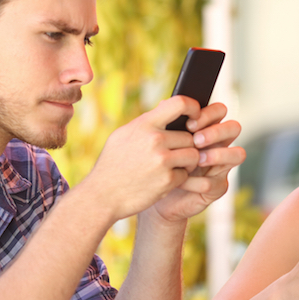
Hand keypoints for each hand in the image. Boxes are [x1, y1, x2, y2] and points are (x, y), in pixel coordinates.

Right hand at [84, 97, 203, 221]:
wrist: (102, 195)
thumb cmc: (112, 164)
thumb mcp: (122, 135)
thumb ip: (146, 122)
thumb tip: (166, 106)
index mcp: (145, 124)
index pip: (180, 104)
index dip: (194, 107)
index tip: (196, 116)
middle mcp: (155, 139)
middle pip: (190, 136)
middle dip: (186, 146)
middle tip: (175, 154)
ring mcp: (162, 161)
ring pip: (193, 155)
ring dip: (187, 162)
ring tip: (173, 166)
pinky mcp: (167, 180)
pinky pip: (186, 174)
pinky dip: (178, 179)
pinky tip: (163, 180)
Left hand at [151, 101, 245, 222]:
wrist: (150, 190)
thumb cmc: (158, 161)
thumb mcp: (160, 139)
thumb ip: (166, 121)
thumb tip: (165, 103)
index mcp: (206, 128)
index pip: (219, 111)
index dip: (209, 114)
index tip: (190, 124)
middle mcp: (219, 145)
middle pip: (234, 128)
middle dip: (216, 132)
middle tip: (196, 140)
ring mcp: (221, 167)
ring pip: (237, 154)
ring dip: (217, 154)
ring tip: (197, 159)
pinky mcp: (217, 188)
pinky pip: (214, 182)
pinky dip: (195, 182)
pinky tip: (181, 181)